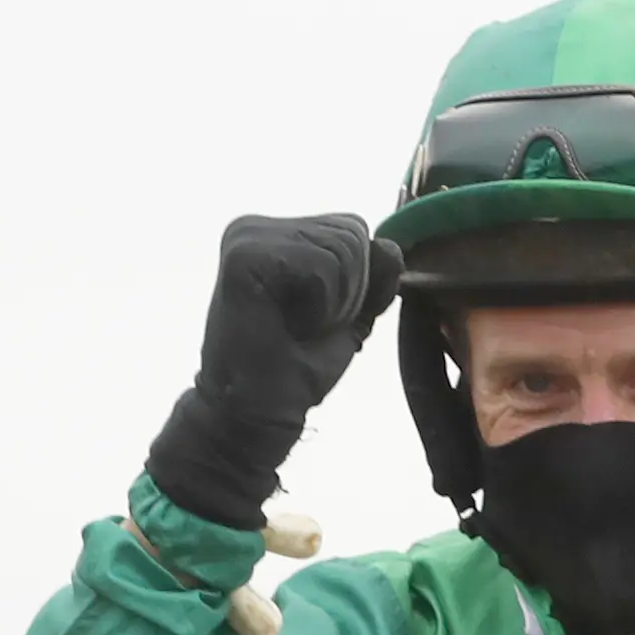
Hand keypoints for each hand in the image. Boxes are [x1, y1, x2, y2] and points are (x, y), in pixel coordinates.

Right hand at [145, 213, 406, 529]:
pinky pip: (322, 265)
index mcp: (279, 232)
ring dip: (335, 303)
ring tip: (295, 325)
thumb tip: (390, 245)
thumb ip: (374, 279)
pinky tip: (286, 323)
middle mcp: (258, 225)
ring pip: (342, 248)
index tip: (319, 317)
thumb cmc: (298, 366)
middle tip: (305, 325)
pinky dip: (321, 305)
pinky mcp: (244, 254)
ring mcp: (247, 235)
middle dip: (350, 292)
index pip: (353, 227)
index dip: (358, 282)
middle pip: (352, 233)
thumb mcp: (352, 316)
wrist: (258, 409)